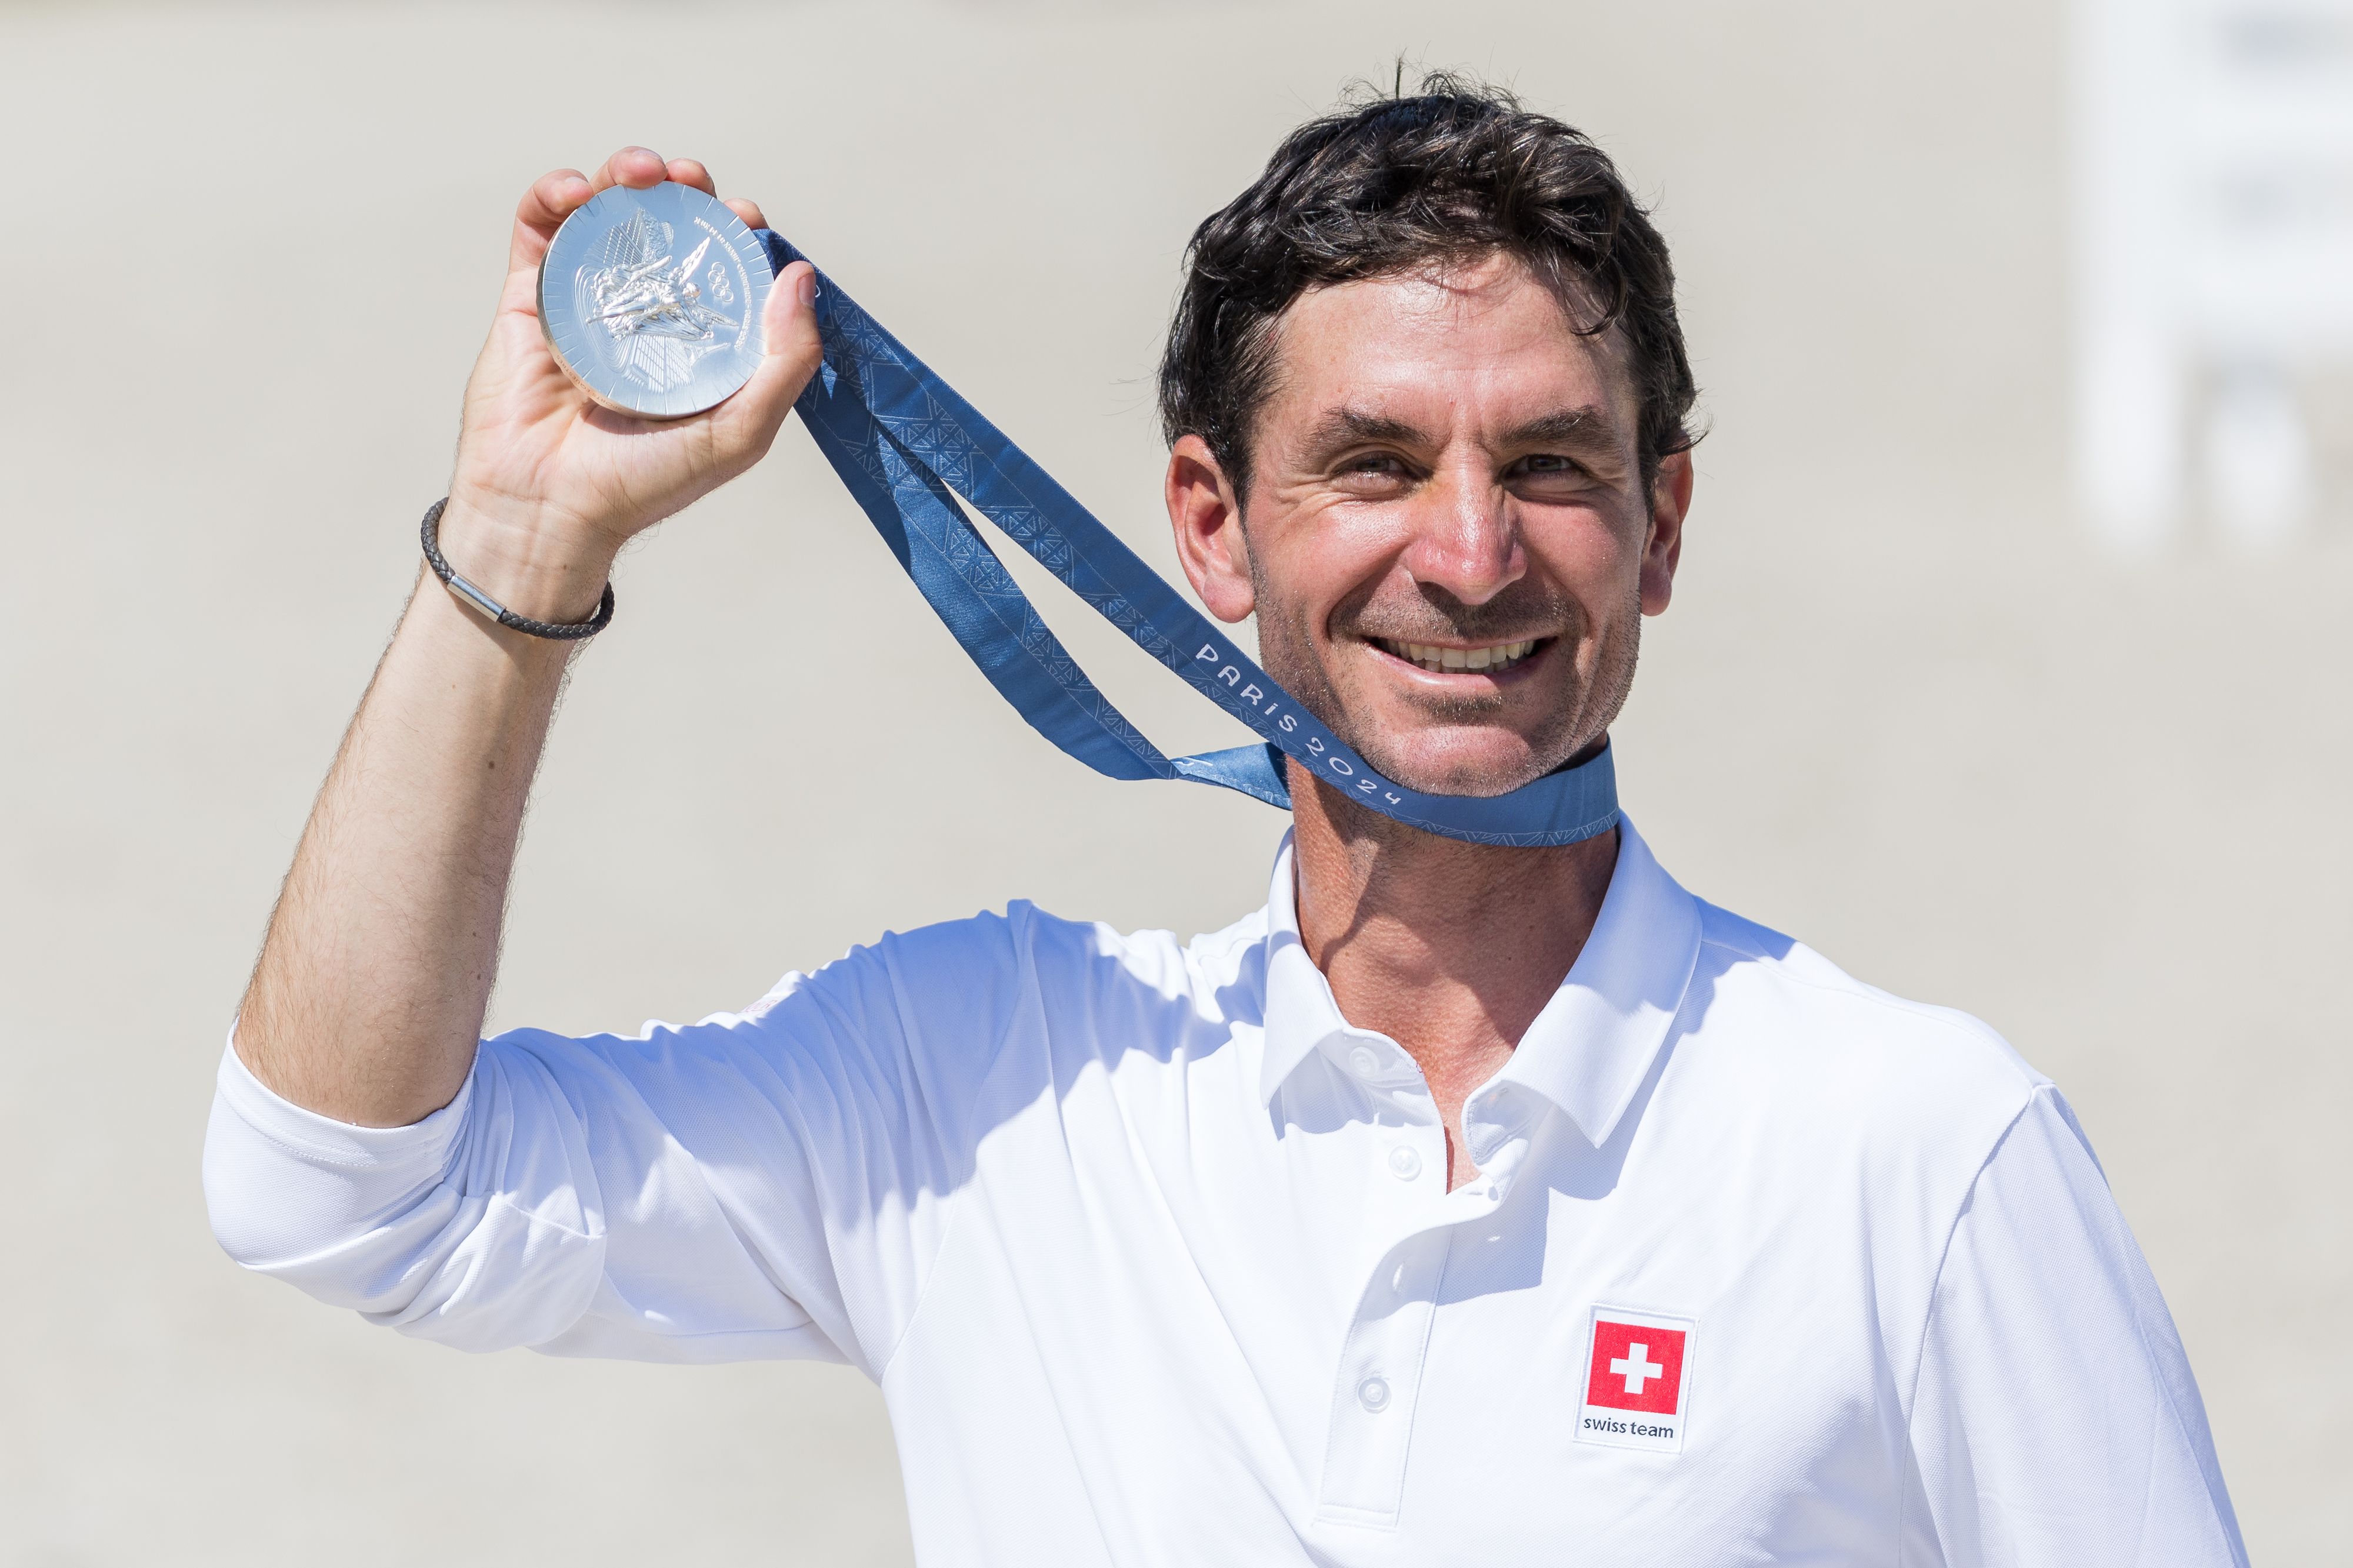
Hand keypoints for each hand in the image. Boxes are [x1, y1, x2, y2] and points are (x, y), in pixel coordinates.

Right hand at [440, 148, 821, 618]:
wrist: (551, 511)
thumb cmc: (645, 486)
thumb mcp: (740, 432)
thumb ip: (785, 362)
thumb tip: (801, 279)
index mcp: (698, 342)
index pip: (724, 267)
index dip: (737, 232)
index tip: (745, 218)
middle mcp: (645, 315)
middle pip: (668, 228)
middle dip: (685, 191)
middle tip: (691, 181)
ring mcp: (587, 300)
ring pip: (607, 215)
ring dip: (625, 176)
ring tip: (641, 172)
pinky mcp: (530, 297)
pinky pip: (540, 229)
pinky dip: (555, 195)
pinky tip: (576, 192)